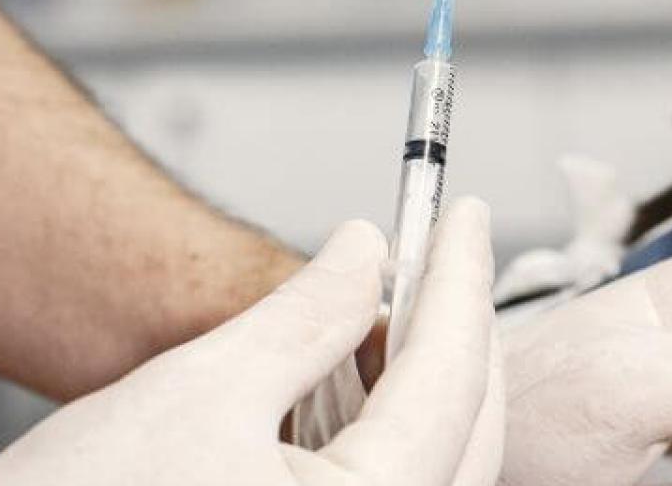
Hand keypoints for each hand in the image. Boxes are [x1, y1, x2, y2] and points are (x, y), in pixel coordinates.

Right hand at [0, 200, 503, 485]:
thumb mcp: (204, 385)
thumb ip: (308, 313)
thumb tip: (370, 247)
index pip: (452, 377)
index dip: (461, 279)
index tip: (466, 213)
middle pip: (468, 428)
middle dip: (462, 332)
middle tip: (452, 245)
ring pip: (439, 461)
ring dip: (433, 377)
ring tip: (409, 294)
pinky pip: (395, 485)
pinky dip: (397, 425)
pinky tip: (370, 371)